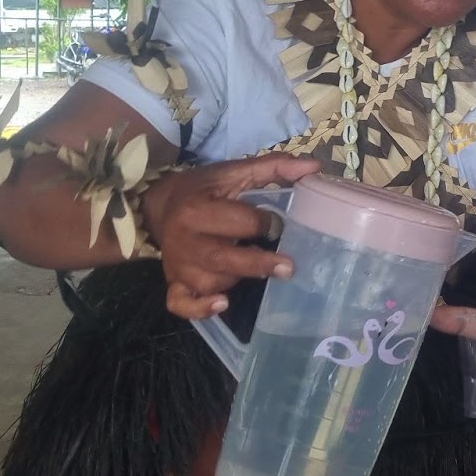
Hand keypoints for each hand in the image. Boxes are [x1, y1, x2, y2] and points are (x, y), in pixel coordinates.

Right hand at [140, 153, 320, 319]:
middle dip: (257, 263)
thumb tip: (314, 167)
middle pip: (222, 258)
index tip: (280, 223)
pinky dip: (199, 309)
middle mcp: (184, 239)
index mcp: (197, 209)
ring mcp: (176, 264)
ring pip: (209, 282)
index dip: (265, 223)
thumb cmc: (204, 189)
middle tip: (288, 267)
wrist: (161, 204)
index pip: (237, 221)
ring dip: (235, 279)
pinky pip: (180, 303)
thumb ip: (273, 168)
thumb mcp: (234, 172)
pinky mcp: (173, 281)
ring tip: (255, 270)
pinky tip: (222, 304)